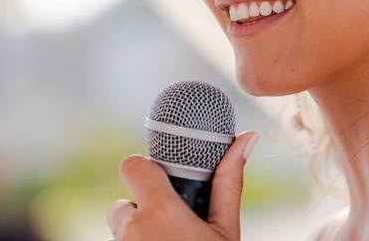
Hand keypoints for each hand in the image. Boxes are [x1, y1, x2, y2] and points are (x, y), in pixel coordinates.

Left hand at [106, 130, 259, 240]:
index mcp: (160, 211)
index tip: (165, 182)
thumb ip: (230, 181)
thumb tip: (247, 137)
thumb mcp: (226, 229)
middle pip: (124, 203)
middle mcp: (132, 230)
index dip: (146, 170)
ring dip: (139, 233)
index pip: (131, 165)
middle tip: (174, 226)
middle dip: (144, 210)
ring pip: (121, 230)